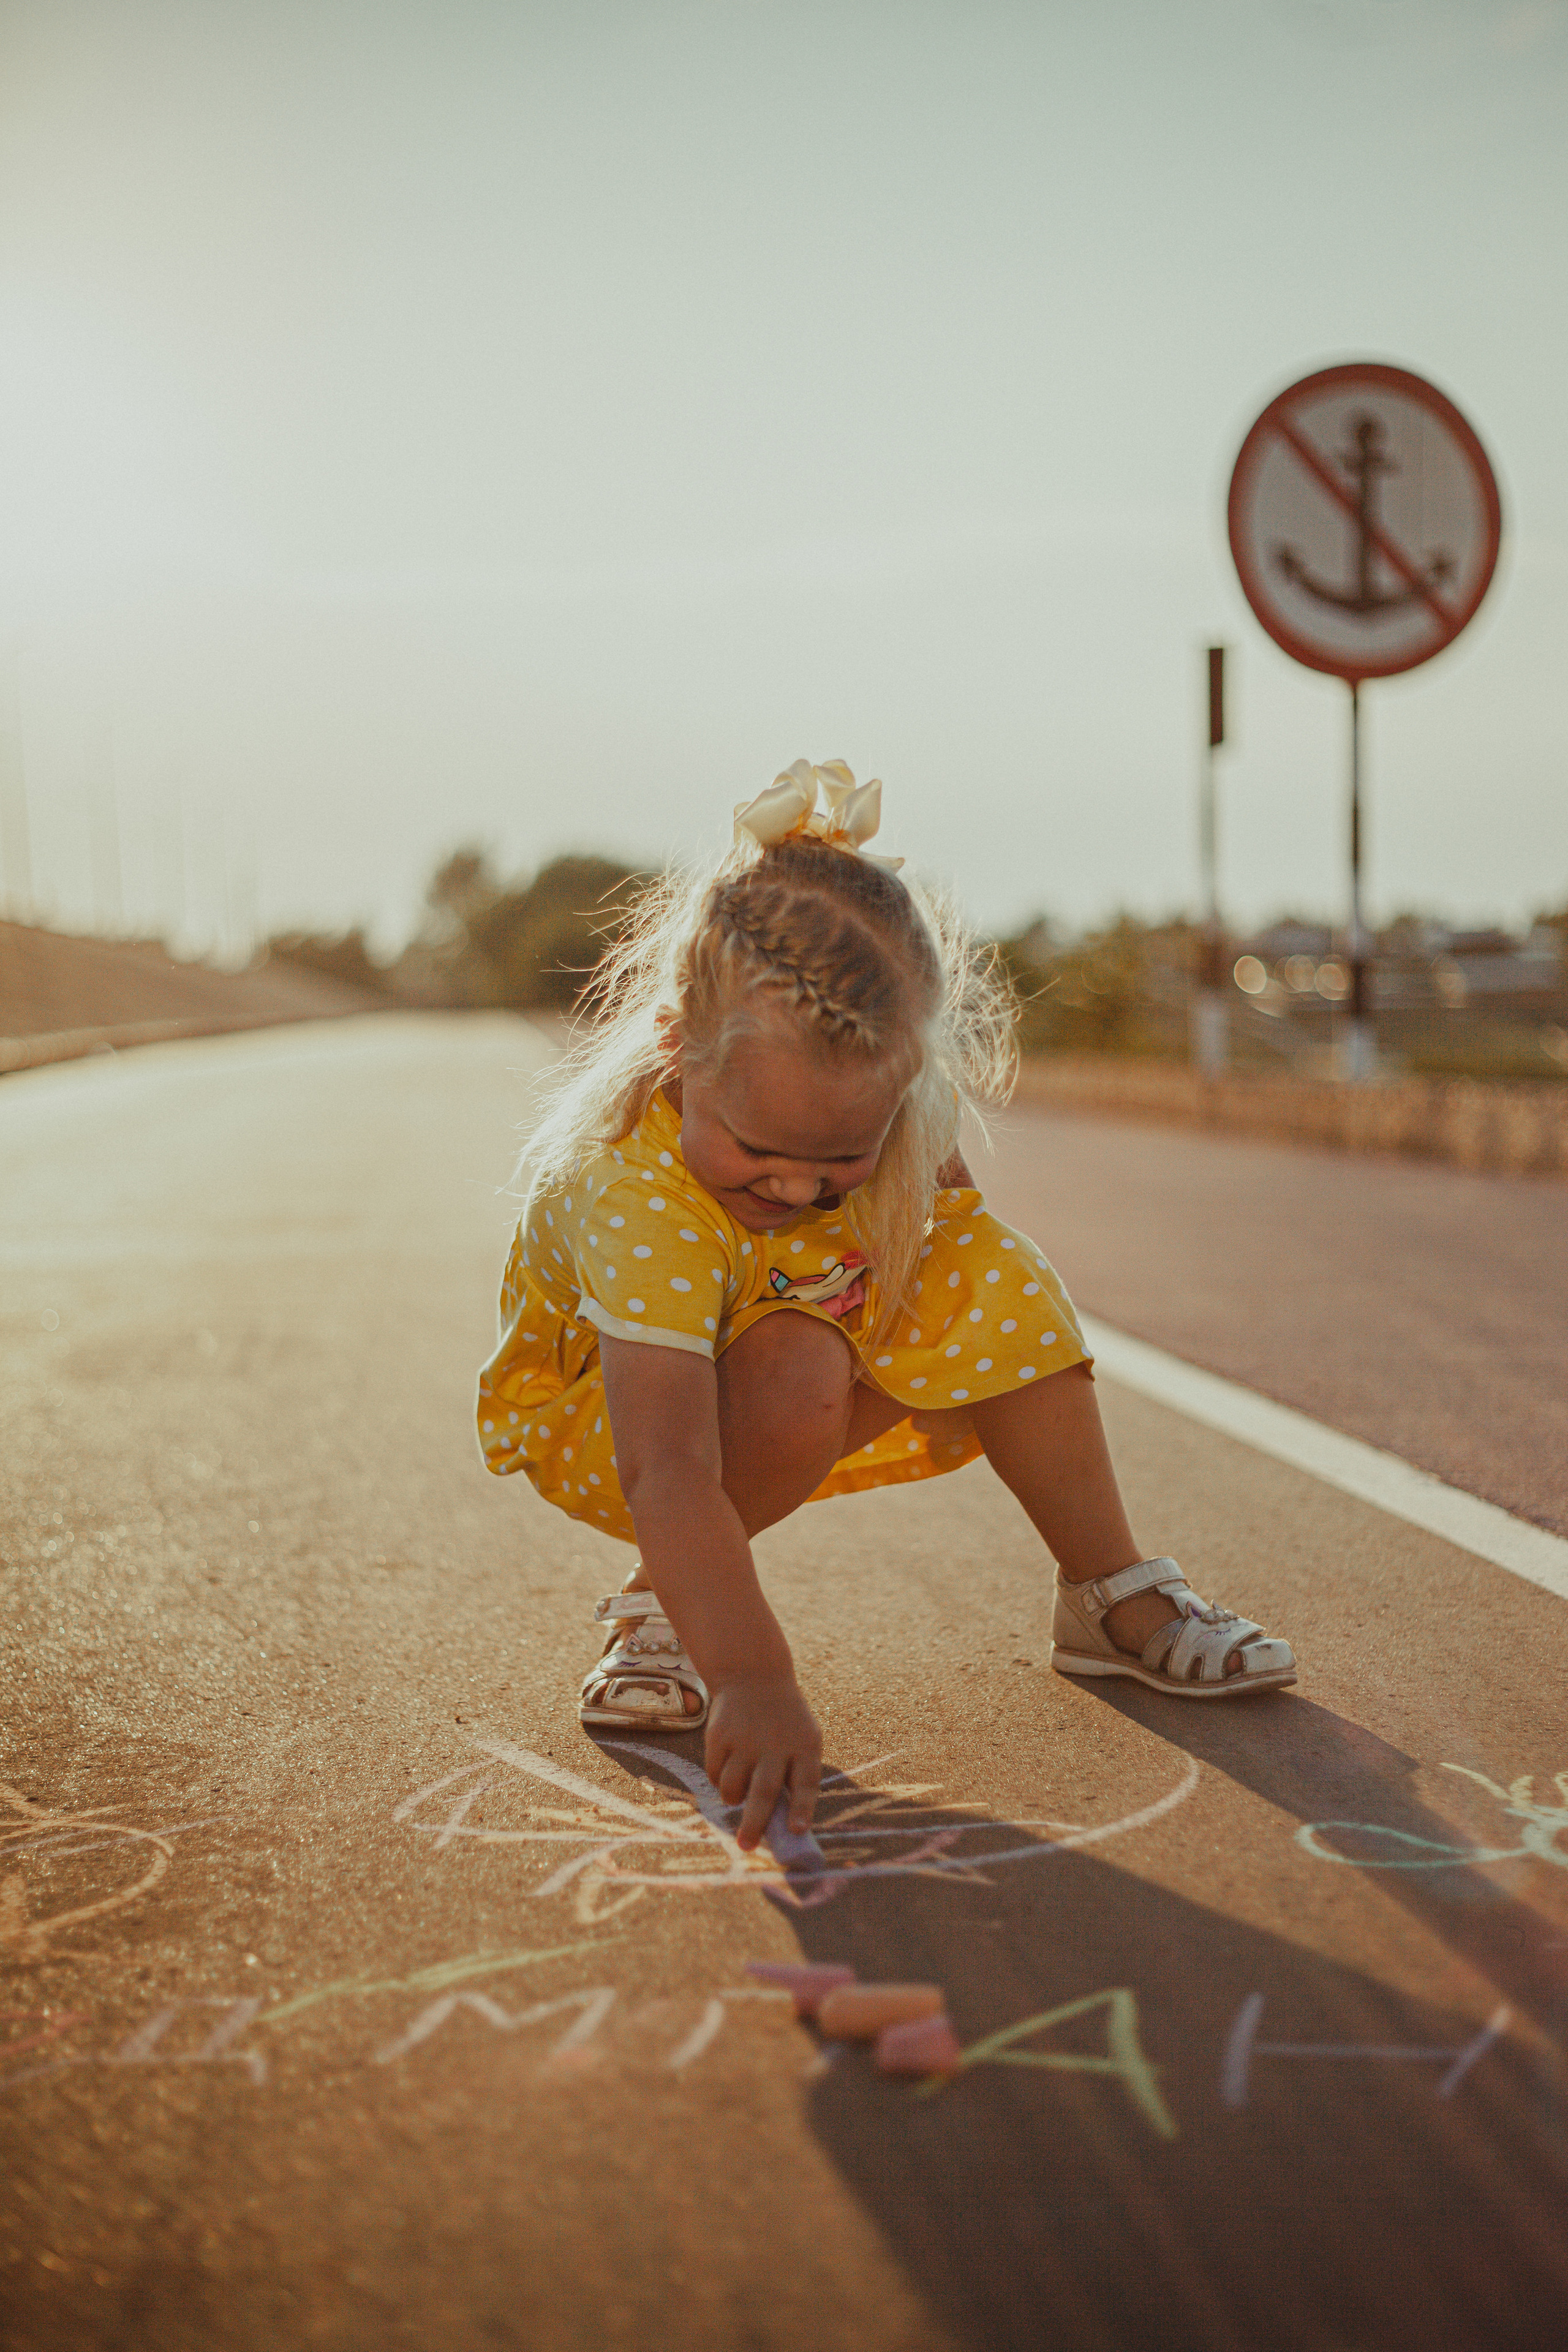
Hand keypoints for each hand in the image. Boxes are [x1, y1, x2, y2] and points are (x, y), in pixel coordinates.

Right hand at [705, 1673, 822, 1851]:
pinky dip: (717, 1779)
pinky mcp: (719, 1735)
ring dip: (733, 1798)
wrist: (754, 1676)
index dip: (803, 1808)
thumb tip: (786, 1829)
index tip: (798, 1831)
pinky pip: (714, 1773)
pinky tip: (726, 1766)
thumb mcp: (802, 1739)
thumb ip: (797, 1776)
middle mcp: (775, 1744)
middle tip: (746, 1846)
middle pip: (765, 1791)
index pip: (806, 1782)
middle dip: (755, 1822)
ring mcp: (745, 1739)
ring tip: (737, 1795)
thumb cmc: (784, 1723)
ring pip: (733, 1786)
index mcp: (804, 1746)